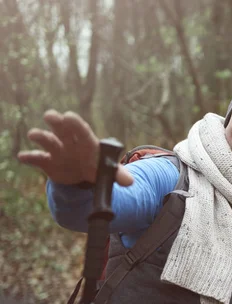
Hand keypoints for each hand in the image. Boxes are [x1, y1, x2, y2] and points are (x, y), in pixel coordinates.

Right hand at [17, 110, 132, 185]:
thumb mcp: (108, 170)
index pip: (82, 131)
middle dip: (57, 121)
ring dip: (41, 136)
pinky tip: (23, 156)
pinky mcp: (47, 161)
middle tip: (51, 116)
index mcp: (86, 142)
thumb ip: (118, 174)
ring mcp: (57, 150)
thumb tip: (129, 182)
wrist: (84, 177)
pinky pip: (36, 158)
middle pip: (63, 129)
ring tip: (34, 134)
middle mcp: (70, 142)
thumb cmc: (97, 167)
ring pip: (48, 140)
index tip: (70, 116)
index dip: (76, 124)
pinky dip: (29, 157)